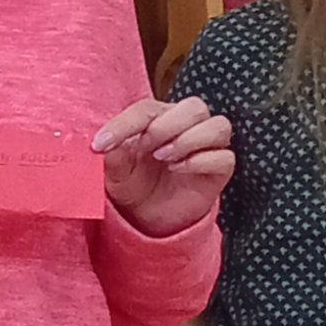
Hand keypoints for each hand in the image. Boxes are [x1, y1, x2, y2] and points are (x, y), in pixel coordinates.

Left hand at [94, 96, 233, 237]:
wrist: (151, 218)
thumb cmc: (135, 185)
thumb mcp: (115, 173)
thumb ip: (112, 156)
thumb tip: (106, 146)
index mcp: (160, 119)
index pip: (148, 109)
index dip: (124, 123)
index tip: (101, 144)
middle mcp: (188, 127)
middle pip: (194, 107)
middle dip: (168, 125)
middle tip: (146, 145)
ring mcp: (208, 147)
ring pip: (218, 126)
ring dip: (189, 139)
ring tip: (164, 157)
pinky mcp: (219, 170)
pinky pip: (224, 157)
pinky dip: (201, 161)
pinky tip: (178, 170)